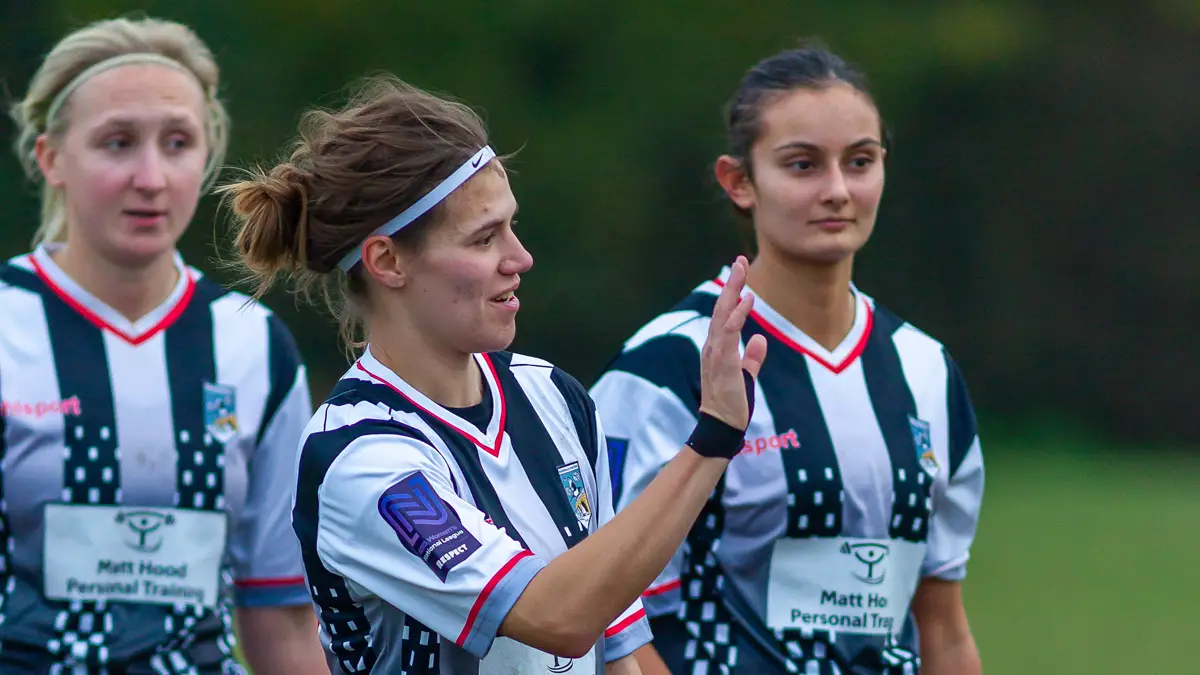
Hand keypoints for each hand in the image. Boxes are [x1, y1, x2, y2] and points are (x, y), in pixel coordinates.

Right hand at [698, 256, 767, 429]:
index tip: (741, 272)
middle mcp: (713, 346)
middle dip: (731, 283)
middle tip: (740, 260)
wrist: (722, 427)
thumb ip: (752, 358)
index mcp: (717, 348)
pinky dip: (737, 315)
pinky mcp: (724, 362)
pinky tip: (746, 300)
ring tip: (741, 270)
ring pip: (723, 315)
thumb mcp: (744, 375)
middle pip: (721, 308)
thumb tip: (759, 339)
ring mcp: (716, 353)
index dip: (732, 292)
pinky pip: (729, 333)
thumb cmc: (731, 403)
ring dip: (732, 292)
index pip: (724, 314)